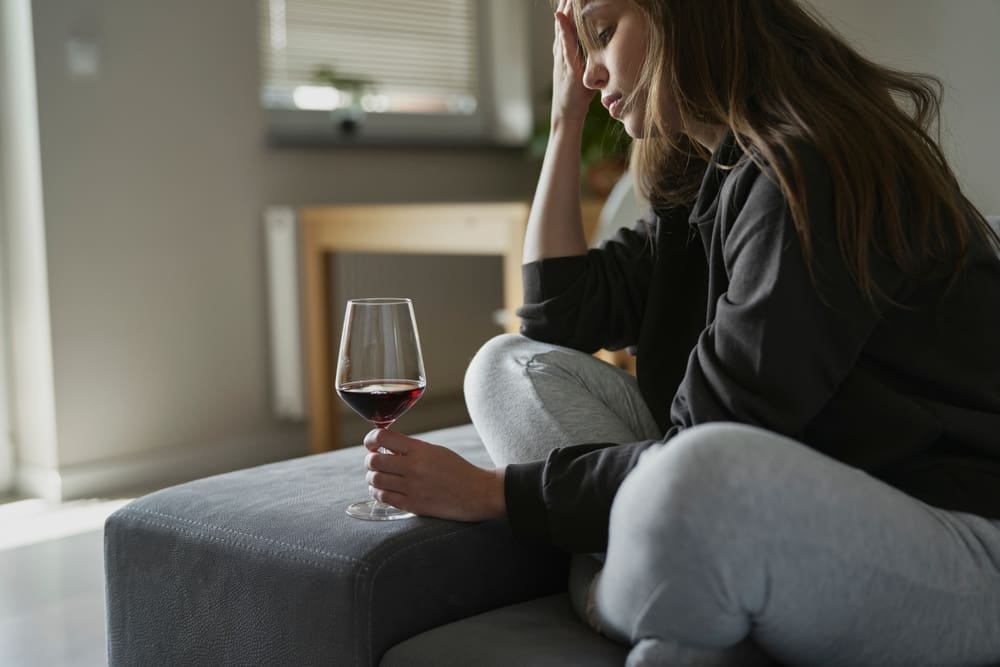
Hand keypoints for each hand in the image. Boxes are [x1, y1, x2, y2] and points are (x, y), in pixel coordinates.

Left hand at [363, 429, 506, 521]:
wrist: (477, 493)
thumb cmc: (456, 469)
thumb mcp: (434, 450)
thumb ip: (410, 448)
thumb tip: (383, 447)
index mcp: (420, 449)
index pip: (382, 437)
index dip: (371, 439)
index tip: (372, 443)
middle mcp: (414, 467)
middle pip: (373, 461)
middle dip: (370, 460)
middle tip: (376, 462)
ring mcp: (412, 488)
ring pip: (375, 480)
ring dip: (373, 477)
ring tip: (380, 477)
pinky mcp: (413, 505)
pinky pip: (383, 498)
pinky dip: (378, 492)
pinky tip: (384, 490)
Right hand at [551, 0, 593, 127]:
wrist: (567, 113)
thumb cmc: (579, 92)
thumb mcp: (586, 68)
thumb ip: (591, 53)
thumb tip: (605, 40)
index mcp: (568, 47)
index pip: (570, 20)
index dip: (572, 4)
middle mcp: (562, 48)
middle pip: (564, 18)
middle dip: (566, 1)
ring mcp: (562, 56)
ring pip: (562, 26)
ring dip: (564, 8)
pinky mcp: (567, 66)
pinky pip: (565, 45)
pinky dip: (563, 30)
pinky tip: (562, 17)